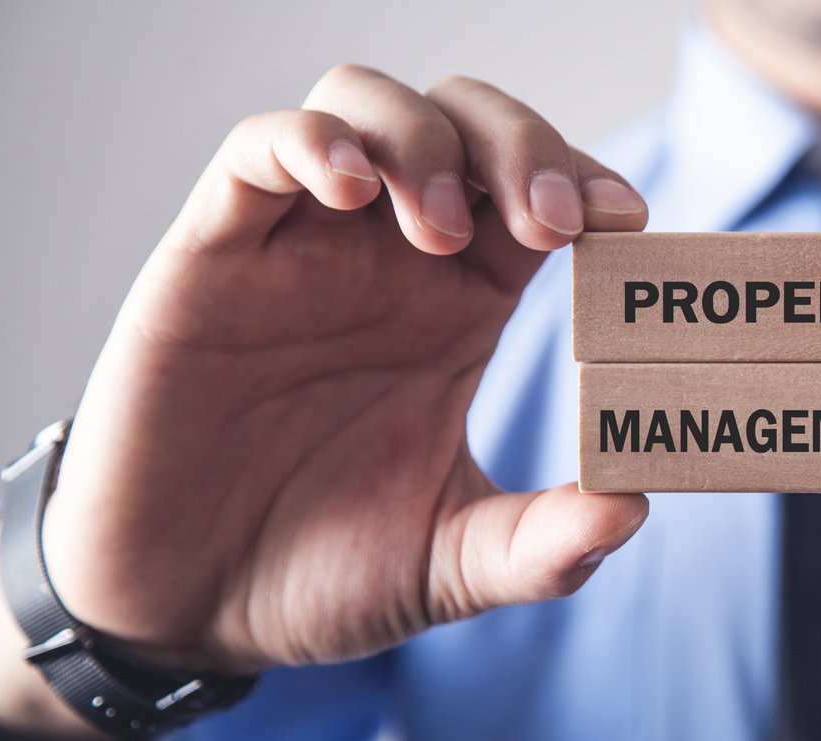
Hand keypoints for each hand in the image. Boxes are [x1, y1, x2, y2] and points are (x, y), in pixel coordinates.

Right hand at [30, 66, 650, 677]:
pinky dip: (309, 142)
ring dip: (423, 141)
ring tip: (442, 229)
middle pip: (468, 124)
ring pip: (368, 105)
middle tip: (551, 219)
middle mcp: (389, 257)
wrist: (188, 608)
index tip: (627, 221)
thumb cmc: (320, 571)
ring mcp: (302, 247)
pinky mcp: (214, 255)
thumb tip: (632, 510)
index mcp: (462, 304)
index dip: (587, 181)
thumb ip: (544, 545)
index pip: (541, 193)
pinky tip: (348, 192)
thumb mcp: (452, 564)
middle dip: (524, 144)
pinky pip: (258, 151)